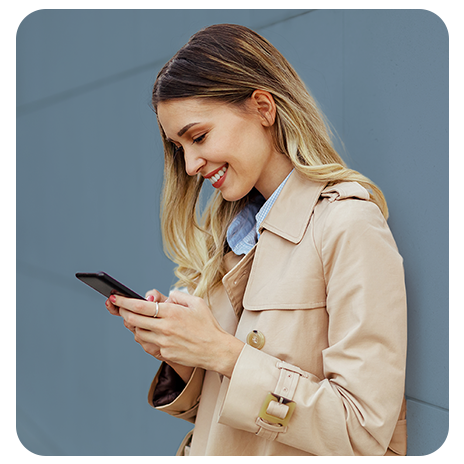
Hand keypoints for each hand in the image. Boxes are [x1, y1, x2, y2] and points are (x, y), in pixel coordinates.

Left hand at [112, 291, 243, 377]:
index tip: (115, 297)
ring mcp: (164, 342)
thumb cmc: (207, 324)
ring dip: (134, 326)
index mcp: (172, 312)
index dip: (124, 302)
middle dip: (123, 312)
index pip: (140, 306)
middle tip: (119, 308)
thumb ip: (178, 296)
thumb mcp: (196, 302)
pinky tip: (149, 332)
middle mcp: (165, 327)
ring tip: (136, 319)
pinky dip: (145, 337)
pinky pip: (148, 344)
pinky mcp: (165, 353)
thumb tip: (165, 297)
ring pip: (138, 333)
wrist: (215, 349)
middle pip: (134, 320)